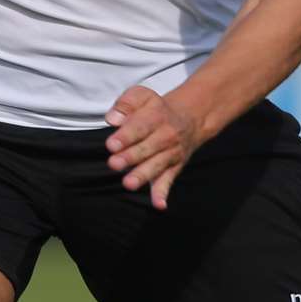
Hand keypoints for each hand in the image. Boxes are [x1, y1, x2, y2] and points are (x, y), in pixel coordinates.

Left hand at [105, 85, 206, 210]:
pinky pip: (169, 180)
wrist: (189, 118)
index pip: (139, 127)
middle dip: (130, 157)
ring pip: (157, 165)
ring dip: (143, 175)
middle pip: (147, 148)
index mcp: (156, 116)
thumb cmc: (155, 108)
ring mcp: (171, 153)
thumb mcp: (142, 96)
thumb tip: (113, 118)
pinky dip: (163, 193)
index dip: (126, 136)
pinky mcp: (174, 168)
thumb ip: (126, 103)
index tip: (111, 145)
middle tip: (114, 163)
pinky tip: (159, 205)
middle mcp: (166, 136)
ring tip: (128, 183)